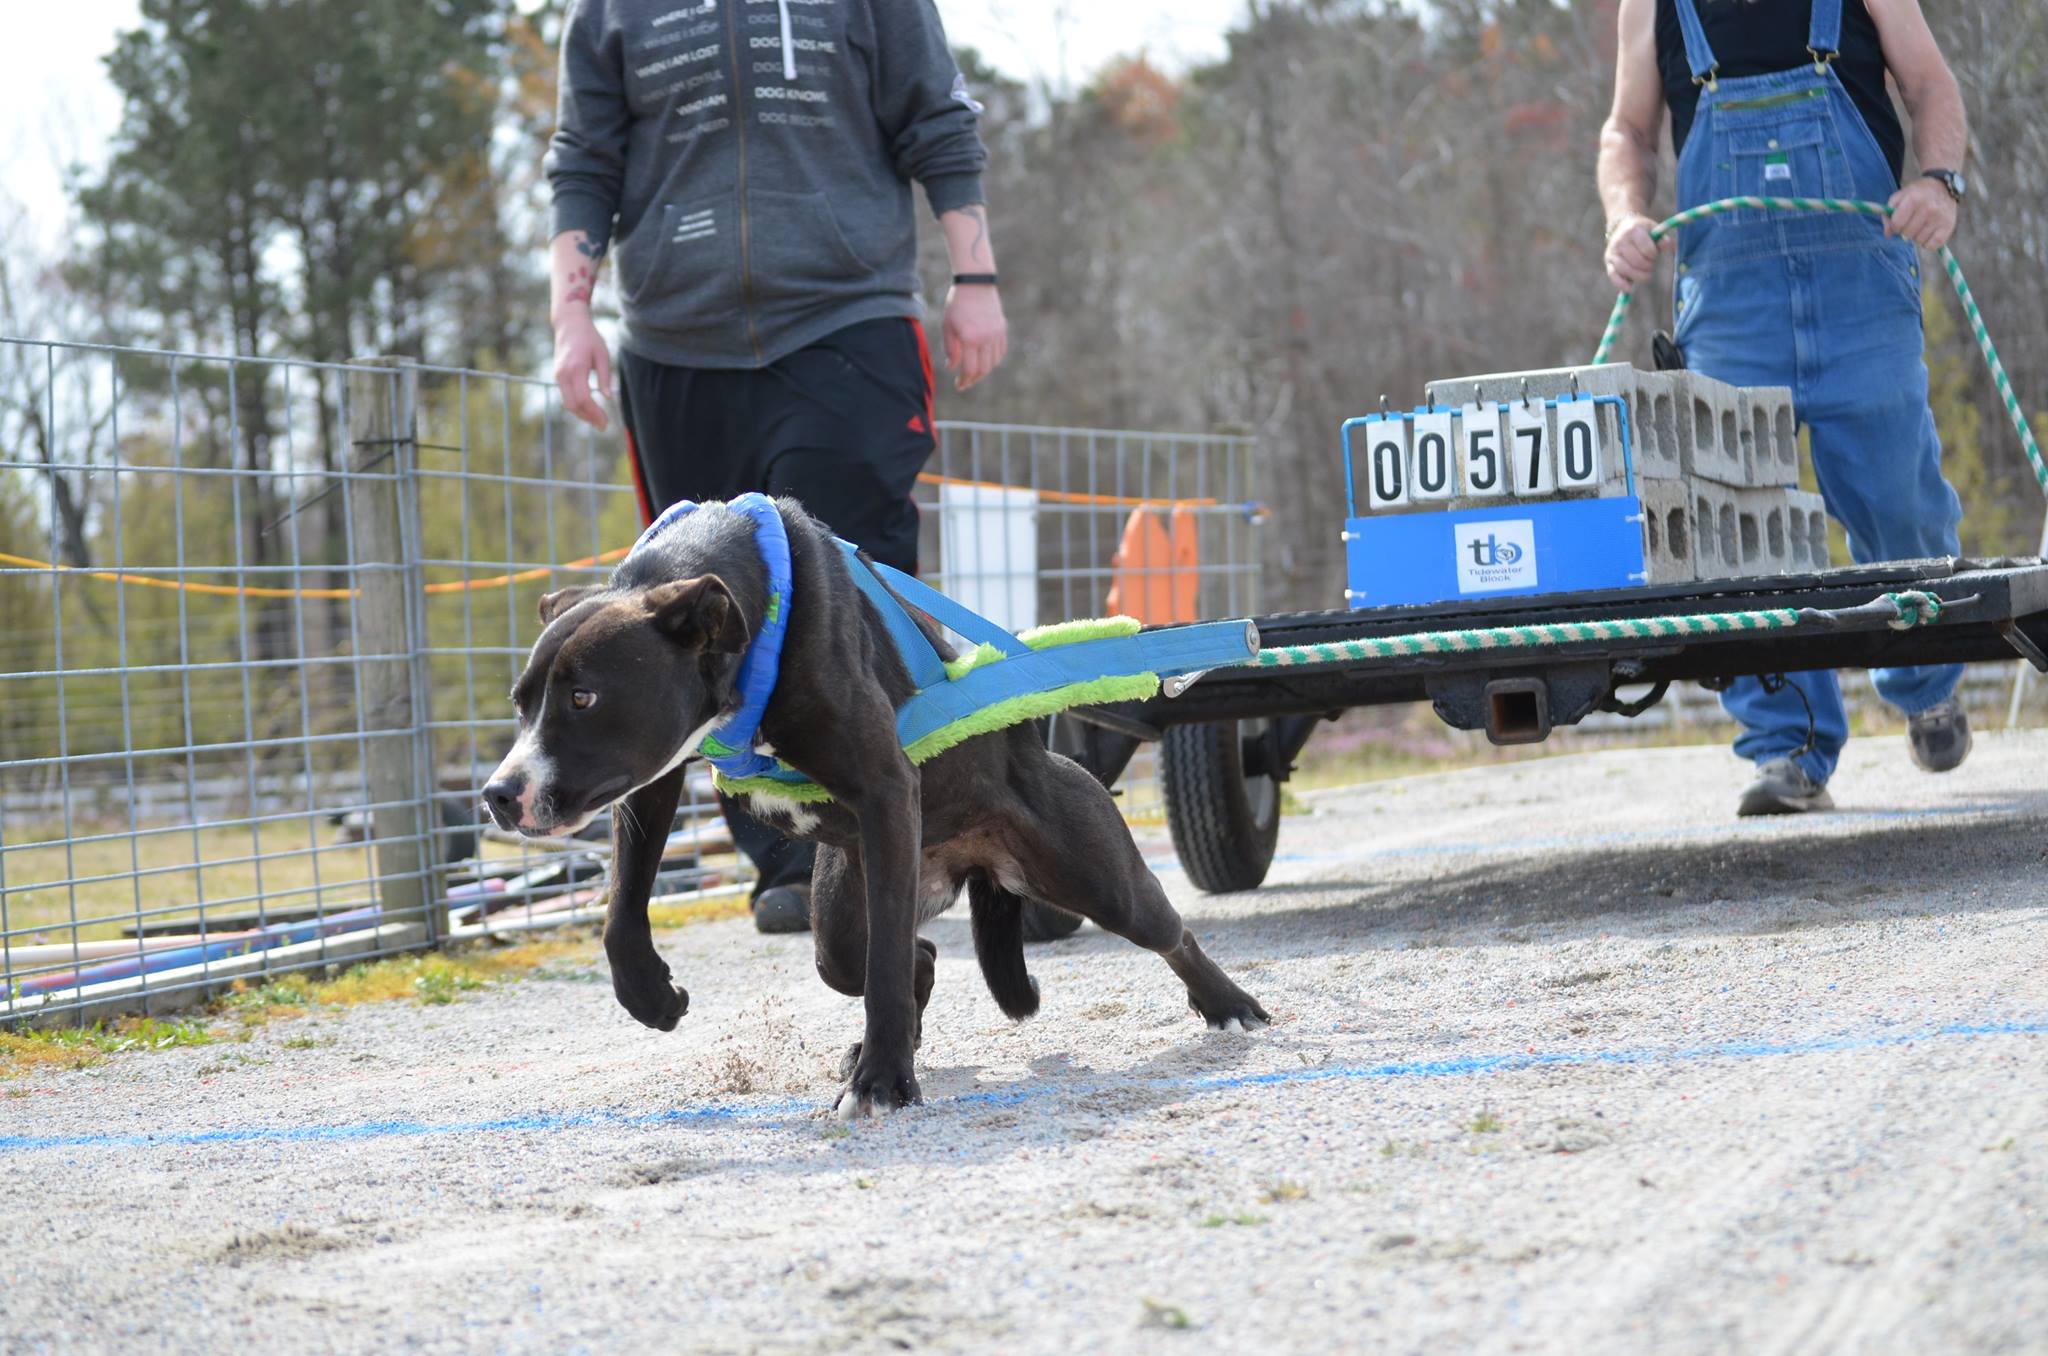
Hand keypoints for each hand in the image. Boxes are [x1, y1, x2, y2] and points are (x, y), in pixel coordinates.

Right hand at [553, 311, 613, 430]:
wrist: (569, 324)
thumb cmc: (589, 337)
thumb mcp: (602, 354)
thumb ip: (605, 377)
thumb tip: (608, 398)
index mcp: (576, 368)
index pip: (583, 398)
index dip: (594, 413)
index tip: (606, 421)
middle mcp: (563, 374)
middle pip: (572, 405)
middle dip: (588, 418)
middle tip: (603, 425)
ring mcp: (558, 375)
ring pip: (567, 403)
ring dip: (582, 414)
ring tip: (597, 420)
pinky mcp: (558, 376)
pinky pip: (566, 396)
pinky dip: (577, 406)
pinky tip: (589, 409)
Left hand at [943, 284, 1007, 391]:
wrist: (975, 283)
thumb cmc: (957, 304)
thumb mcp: (948, 326)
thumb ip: (950, 349)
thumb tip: (952, 367)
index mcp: (970, 339)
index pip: (970, 369)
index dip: (964, 381)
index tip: (959, 386)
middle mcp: (986, 338)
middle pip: (983, 369)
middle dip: (973, 379)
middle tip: (965, 382)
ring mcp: (996, 334)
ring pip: (994, 362)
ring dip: (984, 371)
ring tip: (974, 373)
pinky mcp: (1002, 329)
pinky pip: (1000, 351)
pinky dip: (993, 360)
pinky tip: (985, 361)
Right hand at [1603, 212, 1665, 290]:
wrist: (1622, 226)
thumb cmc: (1642, 230)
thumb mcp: (1654, 229)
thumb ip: (1663, 239)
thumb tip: (1672, 246)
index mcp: (1634, 231)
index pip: (1646, 249)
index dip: (1654, 255)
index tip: (1655, 254)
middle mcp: (1621, 241)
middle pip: (1636, 261)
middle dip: (1648, 267)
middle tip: (1651, 266)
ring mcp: (1613, 252)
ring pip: (1625, 270)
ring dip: (1639, 276)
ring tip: (1646, 275)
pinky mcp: (1608, 262)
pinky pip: (1613, 276)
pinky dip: (1621, 284)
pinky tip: (1630, 288)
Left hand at [1886, 177, 1956, 251]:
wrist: (1943, 187)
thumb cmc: (1918, 193)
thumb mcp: (1900, 197)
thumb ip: (1889, 214)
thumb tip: (1888, 234)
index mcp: (1914, 199)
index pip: (1896, 224)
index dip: (1895, 225)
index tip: (1899, 222)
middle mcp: (1928, 208)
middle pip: (1907, 234)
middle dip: (1906, 230)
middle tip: (1912, 222)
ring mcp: (1940, 218)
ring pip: (1919, 241)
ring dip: (1917, 236)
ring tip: (1922, 225)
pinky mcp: (1949, 226)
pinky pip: (1932, 245)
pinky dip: (1928, 243)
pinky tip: (1929, 233)